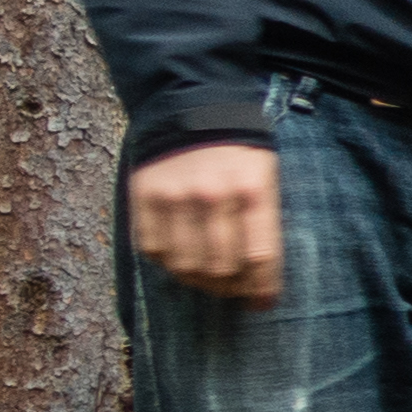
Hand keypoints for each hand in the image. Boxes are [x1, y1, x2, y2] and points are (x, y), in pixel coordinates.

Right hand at [127, 143, 283, 303]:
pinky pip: (154, 250)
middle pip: (222, 268)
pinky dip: (169, 263)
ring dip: (200, 282)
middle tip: (235, 290)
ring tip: (209, 279)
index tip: (263, 304)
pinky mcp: (144, 196)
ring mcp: (175, 196)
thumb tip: (262, 282)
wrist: (193, 107)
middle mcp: (213, 195)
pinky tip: (181, 257)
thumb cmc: (239, 151)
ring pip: (187, 265)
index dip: (263, 289)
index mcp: (253, 189)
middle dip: (232, 289)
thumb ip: (264, 223)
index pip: (261, 257)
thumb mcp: (267, 177)